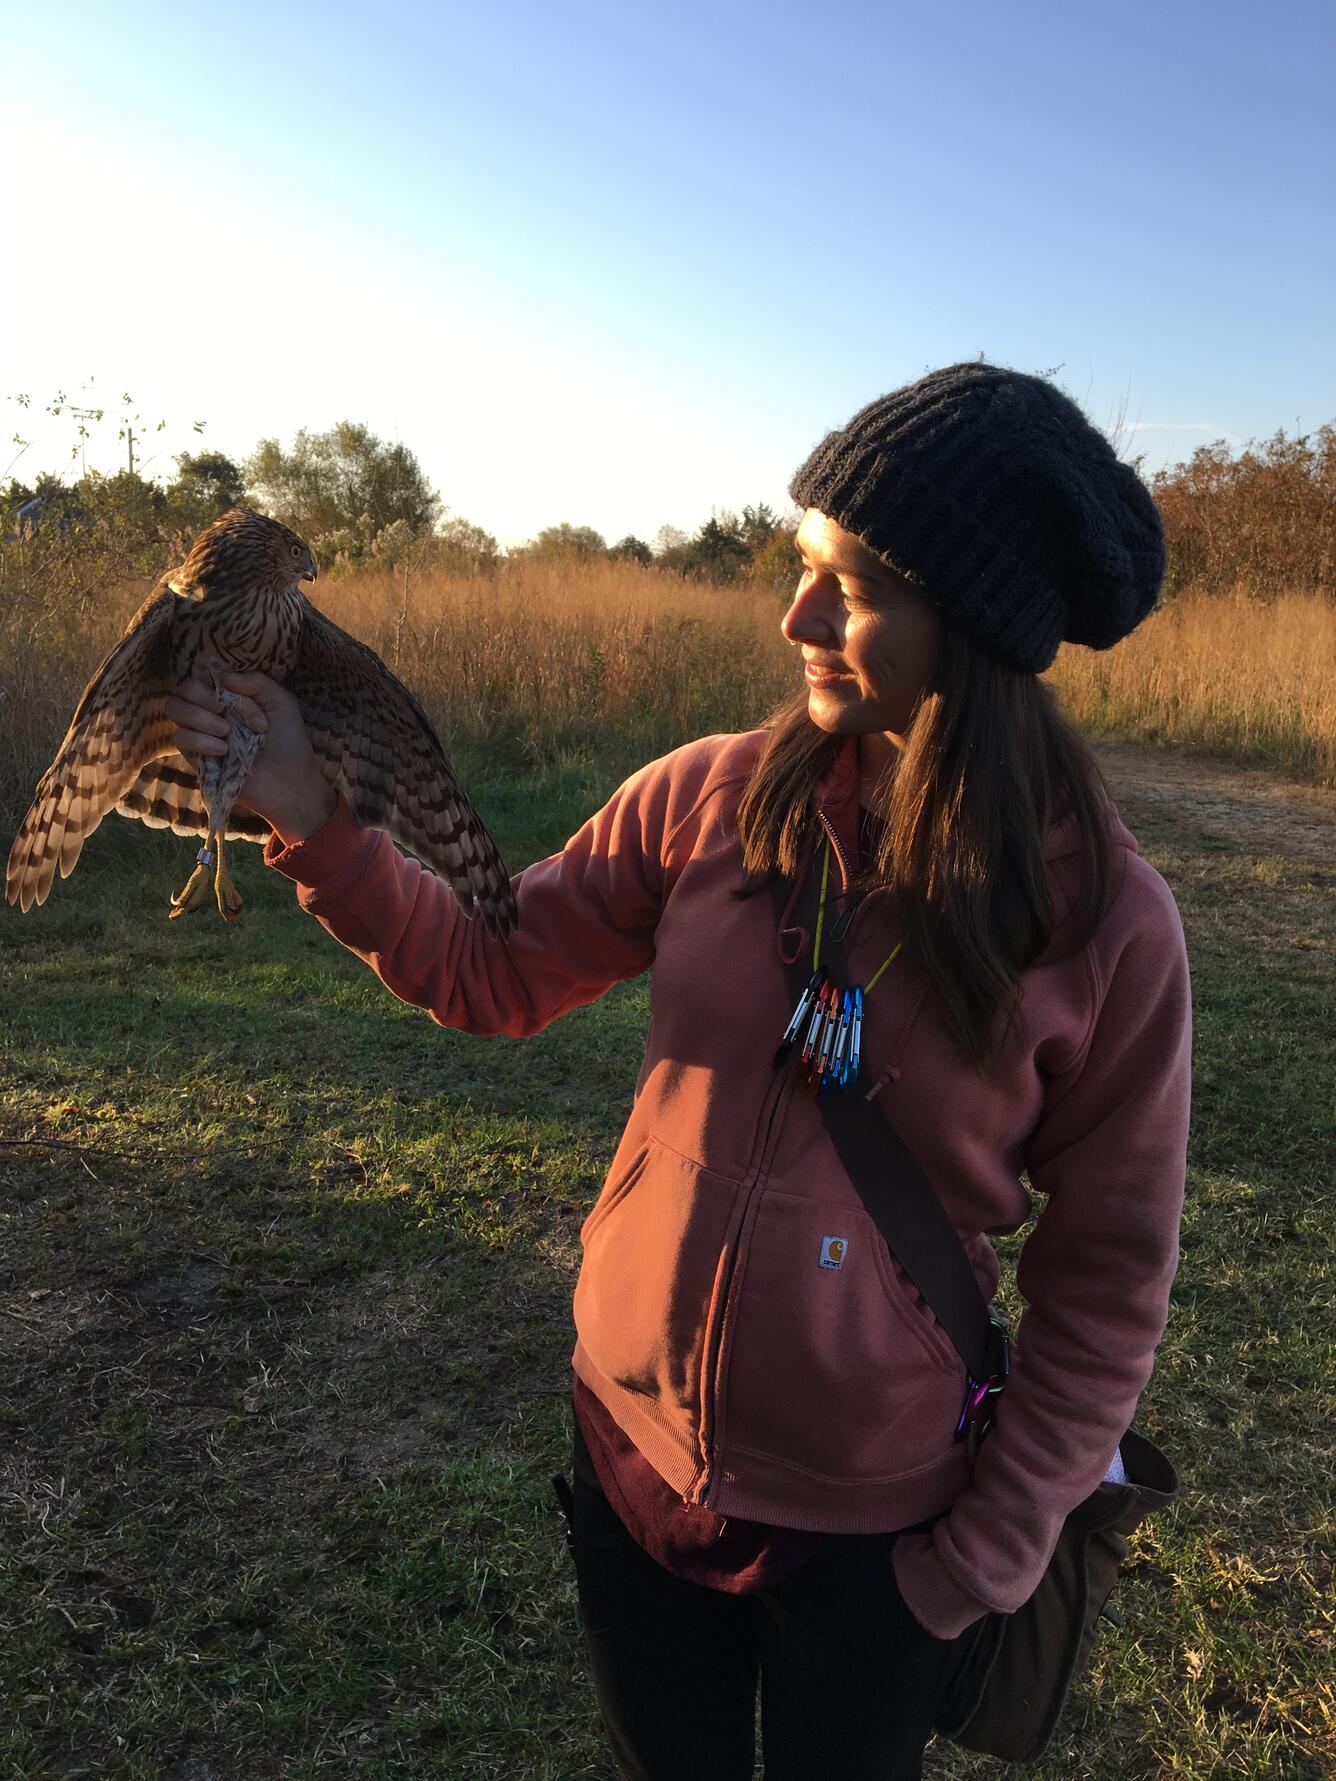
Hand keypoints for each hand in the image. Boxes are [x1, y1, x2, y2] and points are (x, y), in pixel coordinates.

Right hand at [165, 671, 335, 843]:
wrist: (289, 781)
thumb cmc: (289, 741)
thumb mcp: (281, 702)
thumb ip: (257, 681)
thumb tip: (223, 676)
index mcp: (228, 695)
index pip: (201, 673)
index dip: (210, 678)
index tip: (231, 689)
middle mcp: (210, 710)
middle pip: (180, 688)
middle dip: (200, 695)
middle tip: (223, 708)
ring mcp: (200, 733)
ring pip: (174, 709)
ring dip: (200, 717)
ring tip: (227, 732)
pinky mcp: (194, 757)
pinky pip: (180, 738)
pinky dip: (200, 740)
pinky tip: (223, 750)